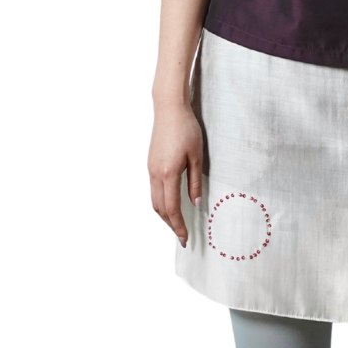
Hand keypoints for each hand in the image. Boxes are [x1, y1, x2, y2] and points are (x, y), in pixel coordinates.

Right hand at [148, 102, 203, 246]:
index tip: (185, 238)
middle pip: (159, 209)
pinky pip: (153, 190)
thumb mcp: (196, 156)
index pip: (172, 208)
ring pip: (154, 200)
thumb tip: (196, 204)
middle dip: (170, 224)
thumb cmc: (186, 129)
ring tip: (176, 223)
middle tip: (182, 235)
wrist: (169, 109)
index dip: (178, 225)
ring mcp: (150, 169)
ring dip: (164, 215)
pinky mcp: (150, 164)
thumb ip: (195, 182)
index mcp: (168, 173)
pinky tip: (170, 204)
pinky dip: (161, 202)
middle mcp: (155, 174)